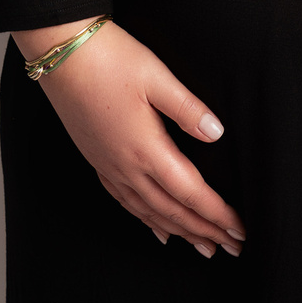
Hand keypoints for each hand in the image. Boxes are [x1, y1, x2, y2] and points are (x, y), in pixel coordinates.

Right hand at [12, 17, 243, 256]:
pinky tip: (156, 227)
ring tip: (203, 247)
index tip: (240, 230)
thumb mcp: (157, 77)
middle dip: (204, 232)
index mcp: (145, 148)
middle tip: (233, 248)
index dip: (217, 215)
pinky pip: (125, 202)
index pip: (190, 193)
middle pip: (172, 211)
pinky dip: (146, 220)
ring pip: (149, 212)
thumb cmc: (110, 59)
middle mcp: (126, 165)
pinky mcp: (97, 159)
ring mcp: (109, 165)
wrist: (61, 54)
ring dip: (179, 232)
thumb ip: (188, 109)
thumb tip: (217, 133)